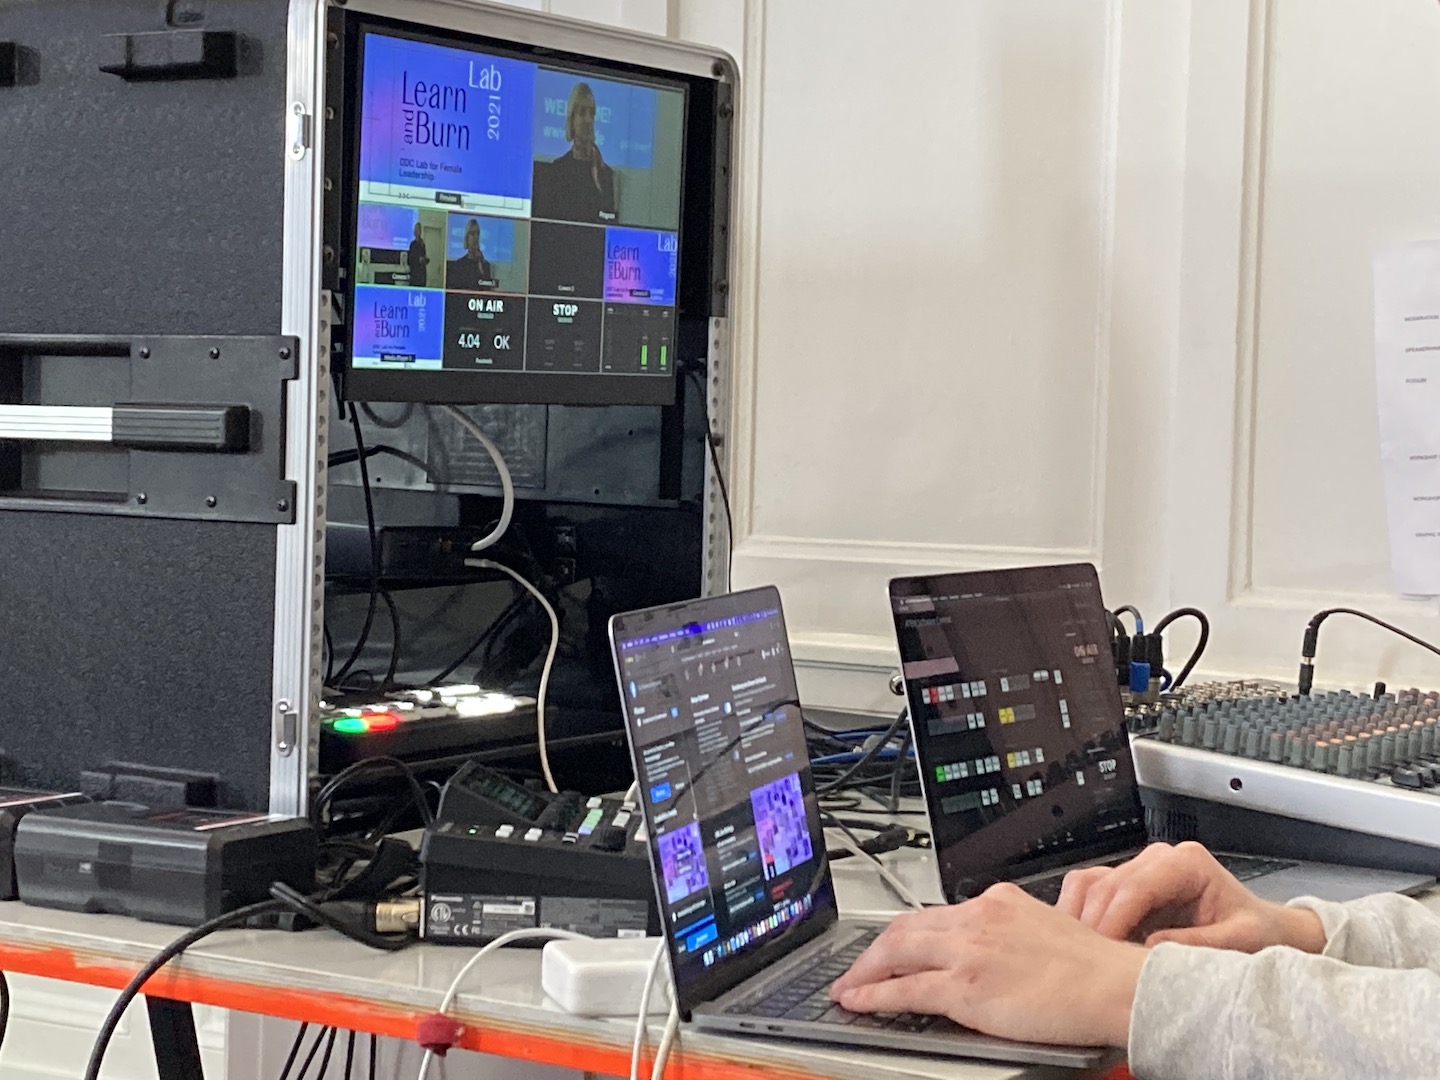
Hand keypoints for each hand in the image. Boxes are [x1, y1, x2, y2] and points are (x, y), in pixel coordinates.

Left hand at [829, 884, 1145, 1046]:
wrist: (1114, 984)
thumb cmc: (1093, 967)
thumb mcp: (1044, 929)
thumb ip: (1010, 933)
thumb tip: (990, 951)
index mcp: (997, 901)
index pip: (935, 914)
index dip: (904, 933)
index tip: (890, 946)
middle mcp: (976, 918)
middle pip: (906, 927)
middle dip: (874, 950)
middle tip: (856, 967)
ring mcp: (968, 951)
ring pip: (897, 951)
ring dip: (865, 970)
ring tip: (849, 985)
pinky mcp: (966, 986)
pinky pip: (905, 990)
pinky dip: (874, 995)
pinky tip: (859, 1001)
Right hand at [1057, 841, 1325, 952]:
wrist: (1264, 930)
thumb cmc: (1257, 933)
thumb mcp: (1241, 942)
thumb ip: (1199, 944)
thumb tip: (1149, 948)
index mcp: (1187, 863)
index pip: (1135, 886)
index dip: (1113, 919)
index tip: (1102, 953)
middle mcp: (1158, 859)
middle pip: (1106, 886)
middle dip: (1093, 925)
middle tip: (1089, 966)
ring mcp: (1139, 870)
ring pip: (1089, 885)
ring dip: (1081, 919)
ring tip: (1086, 958)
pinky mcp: (1126, 886)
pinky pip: (1088, 892)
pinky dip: (1079, 916)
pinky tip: (1087, 946)